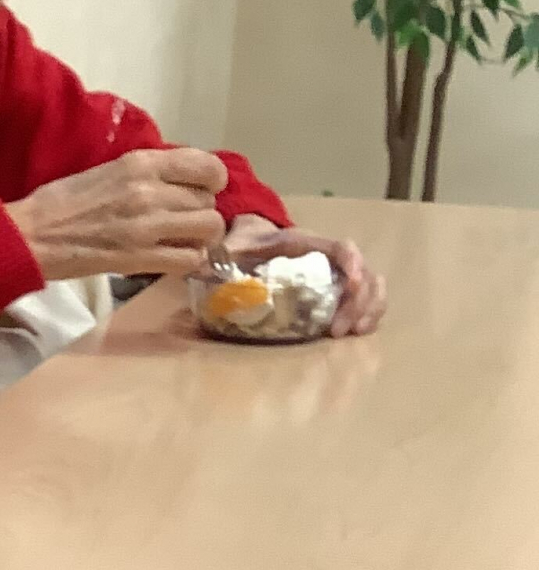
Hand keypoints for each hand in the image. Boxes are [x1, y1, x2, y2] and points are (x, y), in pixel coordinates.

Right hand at [5, 147, 228, 283]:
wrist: (32, 235)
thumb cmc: (62, 201)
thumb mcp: (109, 170)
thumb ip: (147, 173)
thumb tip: (181, 183)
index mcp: (141, 163)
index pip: (207, 166)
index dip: (213, 180)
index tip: (203, 189)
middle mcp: (151, 191)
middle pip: (209, 201)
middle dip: (202, 211)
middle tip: (184, 220)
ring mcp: (147, 227)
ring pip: (208, 229)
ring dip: (202, 237)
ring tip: (184, 240)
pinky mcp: (140, 259)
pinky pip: (190, 259)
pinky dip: (188, 261)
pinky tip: (173, 258)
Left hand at [222, 215, 385, 338]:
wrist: (251, 236)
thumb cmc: (244, 243)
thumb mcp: (230, 247)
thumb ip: (218, 257)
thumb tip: (199, 271)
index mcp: (304, 243)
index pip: (339, 247)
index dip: (351, 263)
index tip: (353, 283)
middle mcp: (327, 255)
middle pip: (362, 271)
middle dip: (358, 301)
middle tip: (338, 330)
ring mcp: (335, 272)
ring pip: (370, 285)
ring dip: (368, 309)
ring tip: (353, 333)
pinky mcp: (336, 289)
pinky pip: (365, 297)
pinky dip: (368, 313)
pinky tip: (358, 332)